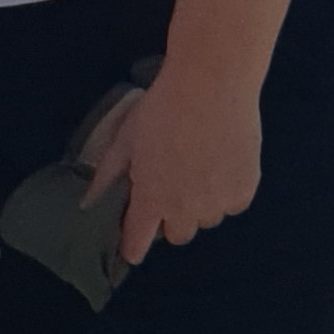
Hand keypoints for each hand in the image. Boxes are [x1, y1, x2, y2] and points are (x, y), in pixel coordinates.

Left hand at [88, 62, 262, 265]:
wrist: (211, 85)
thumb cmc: (162, 107)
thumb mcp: (127, 139)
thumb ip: (108, 176)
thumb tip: (88, 203)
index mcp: (151, 198)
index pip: (137, 242)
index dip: (133, 246)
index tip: (132, 248)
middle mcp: (185, 210)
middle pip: (177, 234)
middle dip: (171, 216)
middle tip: (171, 183)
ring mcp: (217, 203)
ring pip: (206, 218)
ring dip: (200, 203)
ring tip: (199, 165)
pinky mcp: (244, 192)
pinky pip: (232, 204)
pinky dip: (226, 190)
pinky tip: (222, 160)